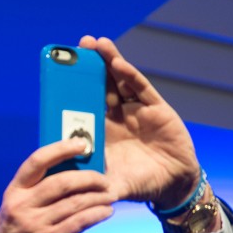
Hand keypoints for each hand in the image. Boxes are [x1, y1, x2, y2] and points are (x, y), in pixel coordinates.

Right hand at [0, 138, 114, 232]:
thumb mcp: (15, 210)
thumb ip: (35, 194)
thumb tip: (71, 175)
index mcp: (14, 192)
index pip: (37, 161)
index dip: (61, 148)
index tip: (82, 143)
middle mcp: (22, 206)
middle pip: (62, 182)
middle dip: (89, 178)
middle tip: (104, 179)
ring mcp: (35, 225)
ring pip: (75, 203)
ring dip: (98, 198)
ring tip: (110, 196)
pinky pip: (79, 223)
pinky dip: (96, 215)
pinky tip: (106, 212)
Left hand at [79, 35, 201, 208]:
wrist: (172, 185)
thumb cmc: (138, 184)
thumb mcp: (110, 185)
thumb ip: (92, 184)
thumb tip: (68, 188)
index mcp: (101, 131)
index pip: (84, 104)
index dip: (74, 88)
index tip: (60, 71)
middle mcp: (117, 116)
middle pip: (100, 85)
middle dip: (90, 66)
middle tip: (79, 46)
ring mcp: (136, 110)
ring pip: (120, 81)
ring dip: (109, 62)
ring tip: (96, 44)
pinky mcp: (156, 109)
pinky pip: (141, 88)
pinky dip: (129, 75)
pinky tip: (118, 64)